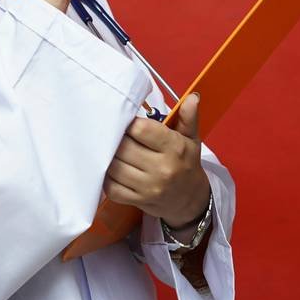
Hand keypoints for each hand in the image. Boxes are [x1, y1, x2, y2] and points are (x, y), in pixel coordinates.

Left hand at [104, 92, 209, 227]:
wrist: (190, 200)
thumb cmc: (186, 163)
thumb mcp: (191, 139)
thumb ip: (188, 117)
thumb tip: (192, 97)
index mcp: (174, 148)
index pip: (141, 129)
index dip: (129, 123)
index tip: (127, 122)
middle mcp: (162, 169)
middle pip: (124, 147)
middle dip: (116, 139)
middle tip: (114, 134)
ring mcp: (149, 188)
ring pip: (114, 167)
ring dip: (108, 157)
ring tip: (111, 150)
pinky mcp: (138, 201)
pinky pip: (112, 188)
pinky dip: (106, 178)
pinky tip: (111, 169)